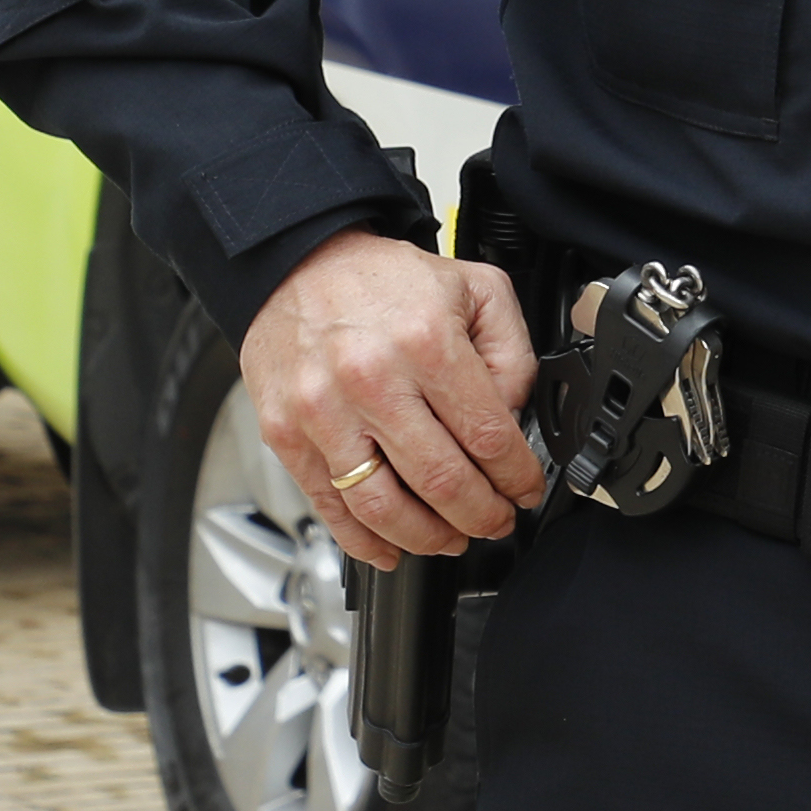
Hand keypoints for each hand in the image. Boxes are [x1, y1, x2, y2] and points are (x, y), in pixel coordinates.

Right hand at [244, 227, 551, 568]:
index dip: (517, 476)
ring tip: (451, 537)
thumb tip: (512, 419)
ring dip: (428, 537)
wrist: (296, 262)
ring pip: (384, 507)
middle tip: (496, 520)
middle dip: (481, 515)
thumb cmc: (383, 279)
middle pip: (441, 481)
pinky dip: (365, 541)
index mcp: (425, 341)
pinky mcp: (286, 434)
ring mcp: (323, 413)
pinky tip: (392, 548)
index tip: (524, 489)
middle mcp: (371, 379)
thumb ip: (510, 353)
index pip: (487, 435)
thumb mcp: (476, 287)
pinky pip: (329, 507)